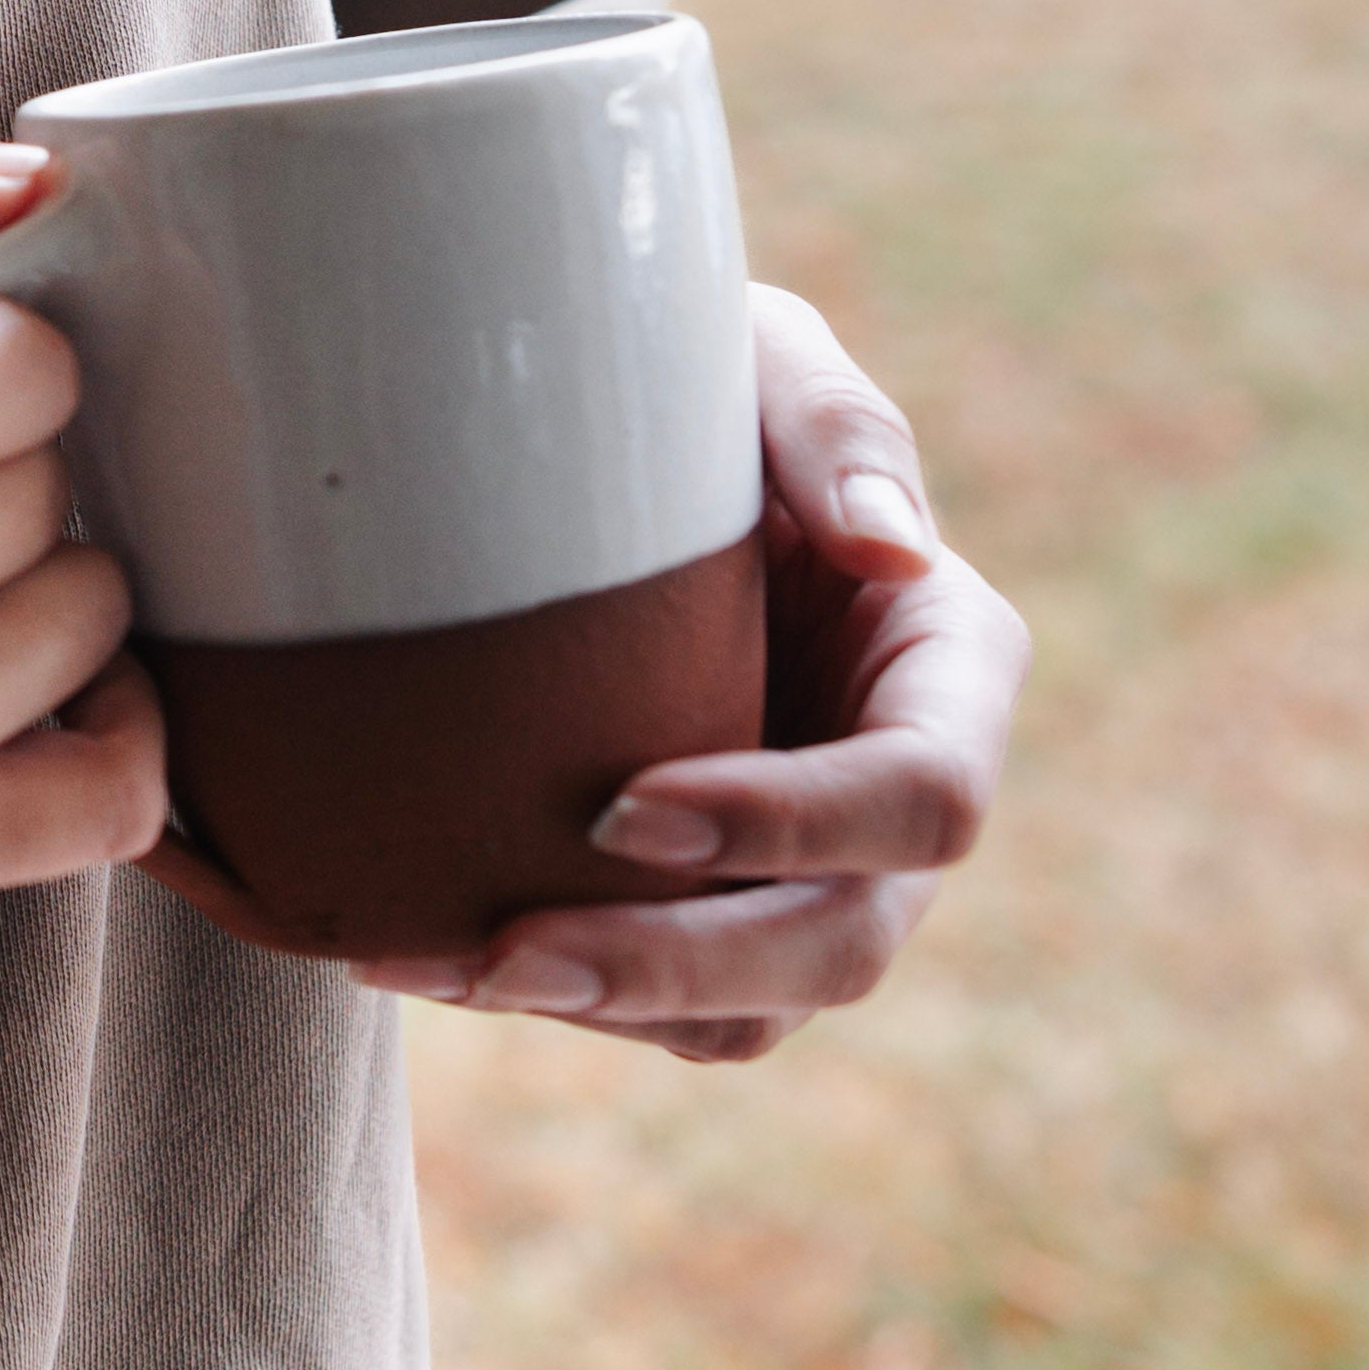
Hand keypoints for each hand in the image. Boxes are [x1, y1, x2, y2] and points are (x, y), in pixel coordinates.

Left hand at [354, 285, 1026, 1061]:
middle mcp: (893, 802)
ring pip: (743, 1011)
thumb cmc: (685, 384)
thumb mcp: (761, 358)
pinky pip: (655, 1009)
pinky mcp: (707, 915)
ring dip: (593, 1003)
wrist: (570, 449)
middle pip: (838, 945)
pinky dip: (548, 996)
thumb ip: (835, 423)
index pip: (921, 797)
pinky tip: (421, 952)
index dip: (791, 823)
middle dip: (674, 962)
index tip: (623, 804)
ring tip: (425, 963)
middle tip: (507, 949)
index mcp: (947, 670)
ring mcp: (807, 877)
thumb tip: (892, 542)